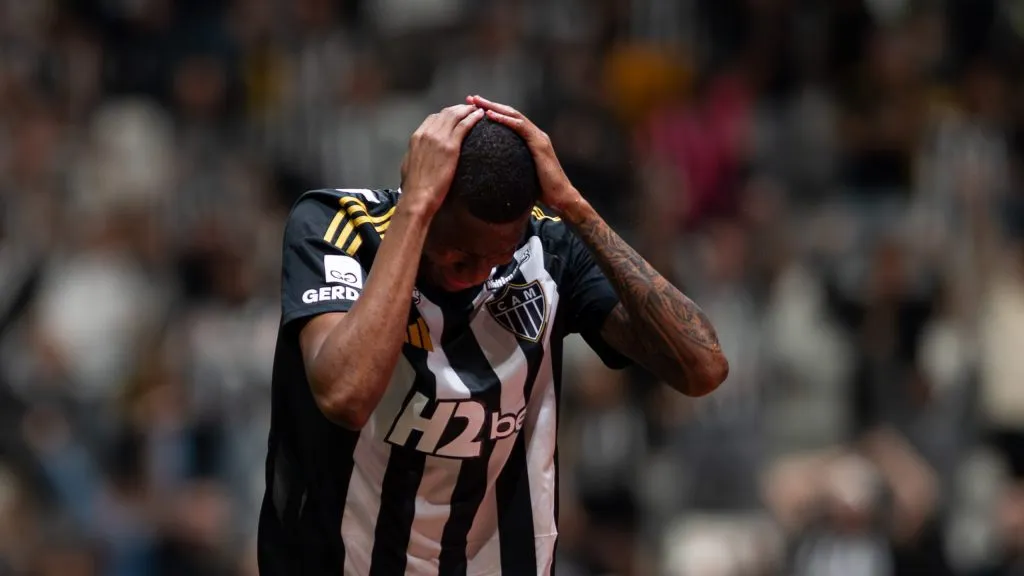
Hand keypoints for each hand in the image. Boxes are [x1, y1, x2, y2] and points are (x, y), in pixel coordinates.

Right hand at [400, 104, 484, 216]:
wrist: (418, 196)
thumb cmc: (414, 187)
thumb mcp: (409, 165)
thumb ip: (416, 155)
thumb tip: (418, 155)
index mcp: (417, 137)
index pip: (434, 118)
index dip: (446, 115)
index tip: (455, 115)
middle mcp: (427, 133)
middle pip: (446, 113)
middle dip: (459, 109)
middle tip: (470, 108)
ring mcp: (439, 138)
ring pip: (456, 115)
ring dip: (468, 110)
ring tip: (478, 109)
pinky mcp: (450, 146)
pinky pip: (464, 125)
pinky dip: (473, 118)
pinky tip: (480, 116)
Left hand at [467, 95, 582, 213]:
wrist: (560, 197)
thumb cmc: (539, 189)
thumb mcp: (519, 173)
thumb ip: (507, 165)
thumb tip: (488, 170)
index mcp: (529, 140)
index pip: (508, 121)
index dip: (490, 112)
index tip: (472, 108)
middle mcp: (534, 134)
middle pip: (509, 114)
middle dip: (489, 105)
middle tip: (471, 98)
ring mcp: (538, 137)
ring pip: (514, 116)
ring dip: (494, 107)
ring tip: (477, 102)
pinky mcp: (540, 143)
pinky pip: (520, 127)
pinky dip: (505, 119)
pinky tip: (490, 115)